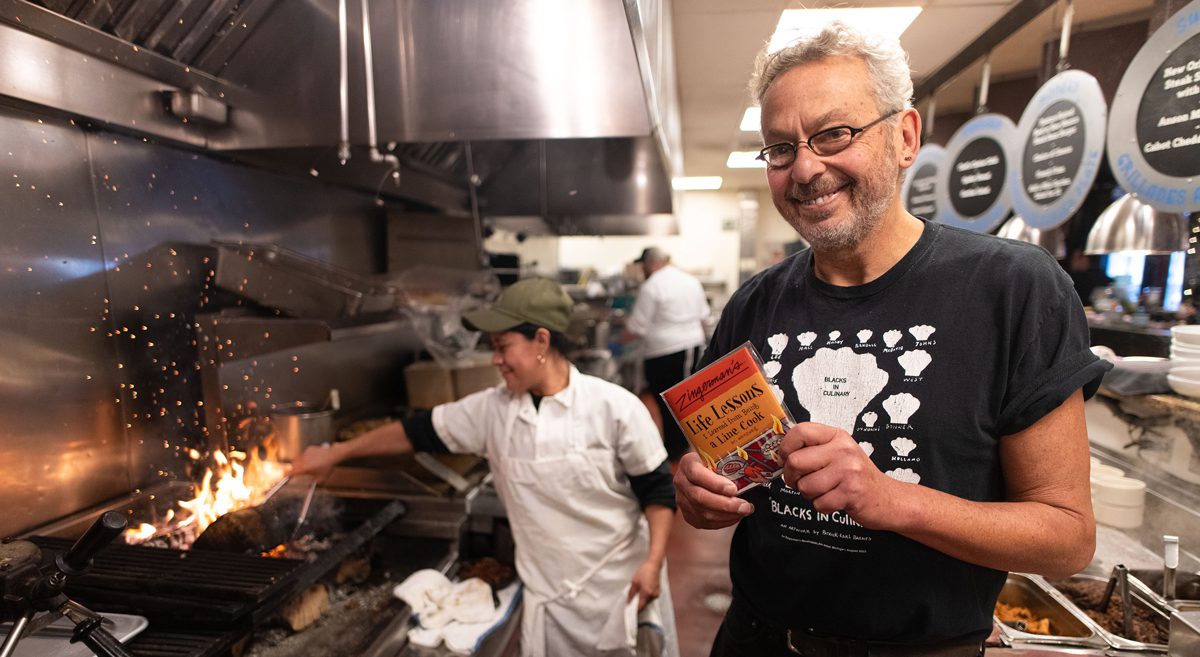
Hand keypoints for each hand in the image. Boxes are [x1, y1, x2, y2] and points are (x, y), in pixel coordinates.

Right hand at [288, 444, 338, 480]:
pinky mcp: (309, 449)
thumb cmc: (327, 467)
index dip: (287, 475)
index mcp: (304, 469)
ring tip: (309, 465)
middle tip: (296, 472)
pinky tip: (314, 458)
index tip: (285, 476)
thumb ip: (313, 483)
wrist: (333, 455)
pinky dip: (306, 457)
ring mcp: (305, 454)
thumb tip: (309, 486)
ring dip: (300, 463)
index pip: (290, 472)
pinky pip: (304, 454)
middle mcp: (302, 461)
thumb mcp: (321, 478)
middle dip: (293, 469)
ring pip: (298, 459)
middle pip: (293, 465)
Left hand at [626, 559, 661, 610]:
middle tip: (632, 599)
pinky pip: (651, 598)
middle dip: (638, 604)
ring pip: (647, 602)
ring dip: (642, 600)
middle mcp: (653, 595)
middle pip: (644, 605)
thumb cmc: (644, 571)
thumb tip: (629, 601)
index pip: (640, 607)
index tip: (630, 610)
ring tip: (639, 592)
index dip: (635, 610)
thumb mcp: (634, 582)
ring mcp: (656, 594)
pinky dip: (646, 596)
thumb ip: (631, 593)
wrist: (654, 565)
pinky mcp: (658, 592)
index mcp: (646, 593)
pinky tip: (644, 590)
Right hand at [674, 452, 753, 528]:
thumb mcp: (716, 456)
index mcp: (687, 463)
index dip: (715, 483)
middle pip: (700, 497)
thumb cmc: (710, 462)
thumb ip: (727, 462)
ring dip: (727, 515)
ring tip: (744, 511)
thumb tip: (751, 470)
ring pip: (703, 513)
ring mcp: (682, 500)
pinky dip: (723, 522)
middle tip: (744, 506)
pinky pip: (705, 523)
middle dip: (725, 504)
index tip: (733, 489)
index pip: (697, 474)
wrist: (698, 472)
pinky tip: (735, 516)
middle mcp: (681, 482)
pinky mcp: (687, 514)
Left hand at [778, 422, 896, 528]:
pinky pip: (818, 503)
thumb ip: (813, 449)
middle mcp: (843, 450)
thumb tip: (780, 455)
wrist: (888, 498)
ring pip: (805, 486)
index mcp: (836, 436)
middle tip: (800, 482)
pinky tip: (835, 500)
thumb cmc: (857, 476)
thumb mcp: (838, 453)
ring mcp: (848, 471)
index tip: (785, 459)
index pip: (800, 431)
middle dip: (792, 477)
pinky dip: (822, 507)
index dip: (785, 448)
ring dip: (809, 495)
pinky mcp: (851, 493)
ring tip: (825, 491)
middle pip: (795, 461)